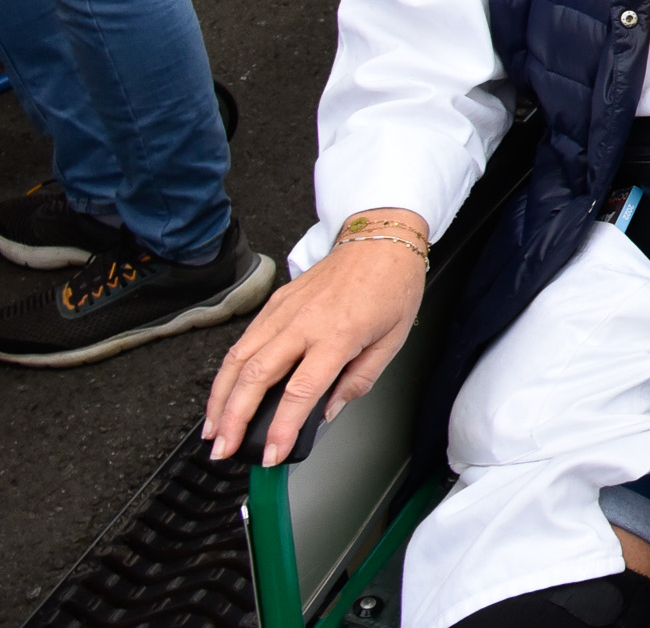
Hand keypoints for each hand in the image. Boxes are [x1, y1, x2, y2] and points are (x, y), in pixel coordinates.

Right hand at [204, 227, 427, 464]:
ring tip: (213, 430)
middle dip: (234, 419)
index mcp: (338, 334)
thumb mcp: (392, 340)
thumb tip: (329, 412)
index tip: (273, 453)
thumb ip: (358, 381)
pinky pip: (244, 341)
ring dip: (220, 399)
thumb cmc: (392, 285)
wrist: (380, 240)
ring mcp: (284, 310)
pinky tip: (224, 393)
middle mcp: (304, 322)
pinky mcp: (274, 302)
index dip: (282, 428)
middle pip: (256, 376)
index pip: (301, 391)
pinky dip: (228, 371)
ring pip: (238, 359)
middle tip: (224, 449)